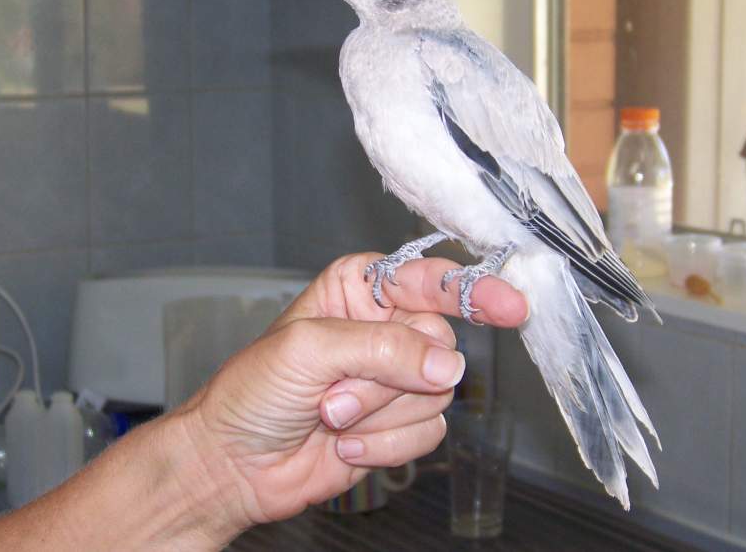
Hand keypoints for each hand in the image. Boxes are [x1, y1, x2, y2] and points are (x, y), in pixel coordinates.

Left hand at [171, 252, 527, 538]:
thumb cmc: (252, 392)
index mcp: (361, 288)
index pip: (431, 280)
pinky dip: (386, 446)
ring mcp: (394, 379)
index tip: (511, 305)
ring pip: (438, 394)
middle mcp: (385, 328)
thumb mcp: (309, 350)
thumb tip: (448, 367)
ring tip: (331, 419)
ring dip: (379, 416)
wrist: (234, 464)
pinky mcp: (398, 424)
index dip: (474, 291)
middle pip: (439, 346)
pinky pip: (429, 432)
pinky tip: (346, 446)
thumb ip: (383, 348)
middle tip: (333, 397)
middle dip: (387, 381)